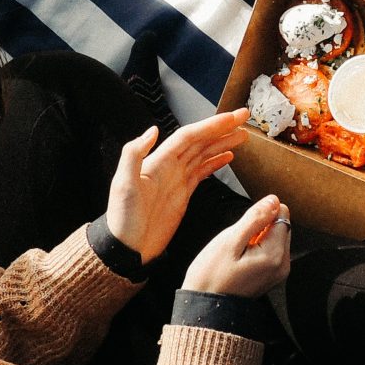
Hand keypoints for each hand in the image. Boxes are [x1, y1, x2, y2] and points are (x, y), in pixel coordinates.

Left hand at [105, 108, 248, 261]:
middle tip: (243, 118)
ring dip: (223, 143)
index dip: (211, 126)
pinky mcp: (183, 194)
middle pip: (200, 141)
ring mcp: (177, 179)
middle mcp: (169, 166)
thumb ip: (134, 154)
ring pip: (204, 154)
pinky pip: (203, 172)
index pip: (189, 136)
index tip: (230, 118)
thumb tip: (152, 130)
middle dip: (222, 128)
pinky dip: (216, 162)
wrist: (126, 246)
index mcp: (158, 161)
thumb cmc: (121, 217)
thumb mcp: (123, 184)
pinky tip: (228, 156)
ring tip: (242, 135)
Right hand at [182, 194, 291, 297]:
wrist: (205, 308)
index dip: (261, 214)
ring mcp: (278, 273)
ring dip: (257, 237)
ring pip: (274, 238)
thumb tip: (274, 200)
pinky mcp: (270, 276)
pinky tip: (239, 260)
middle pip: (280, 226)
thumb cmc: (211, 276)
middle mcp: (282, 265)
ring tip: (237, 252)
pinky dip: (256, 249)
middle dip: (260, 226)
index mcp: (275, 255)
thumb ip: (255, 218)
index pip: (281, 215)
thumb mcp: (230, 240)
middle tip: (238, 242)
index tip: (244, 227)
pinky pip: (269, 252)